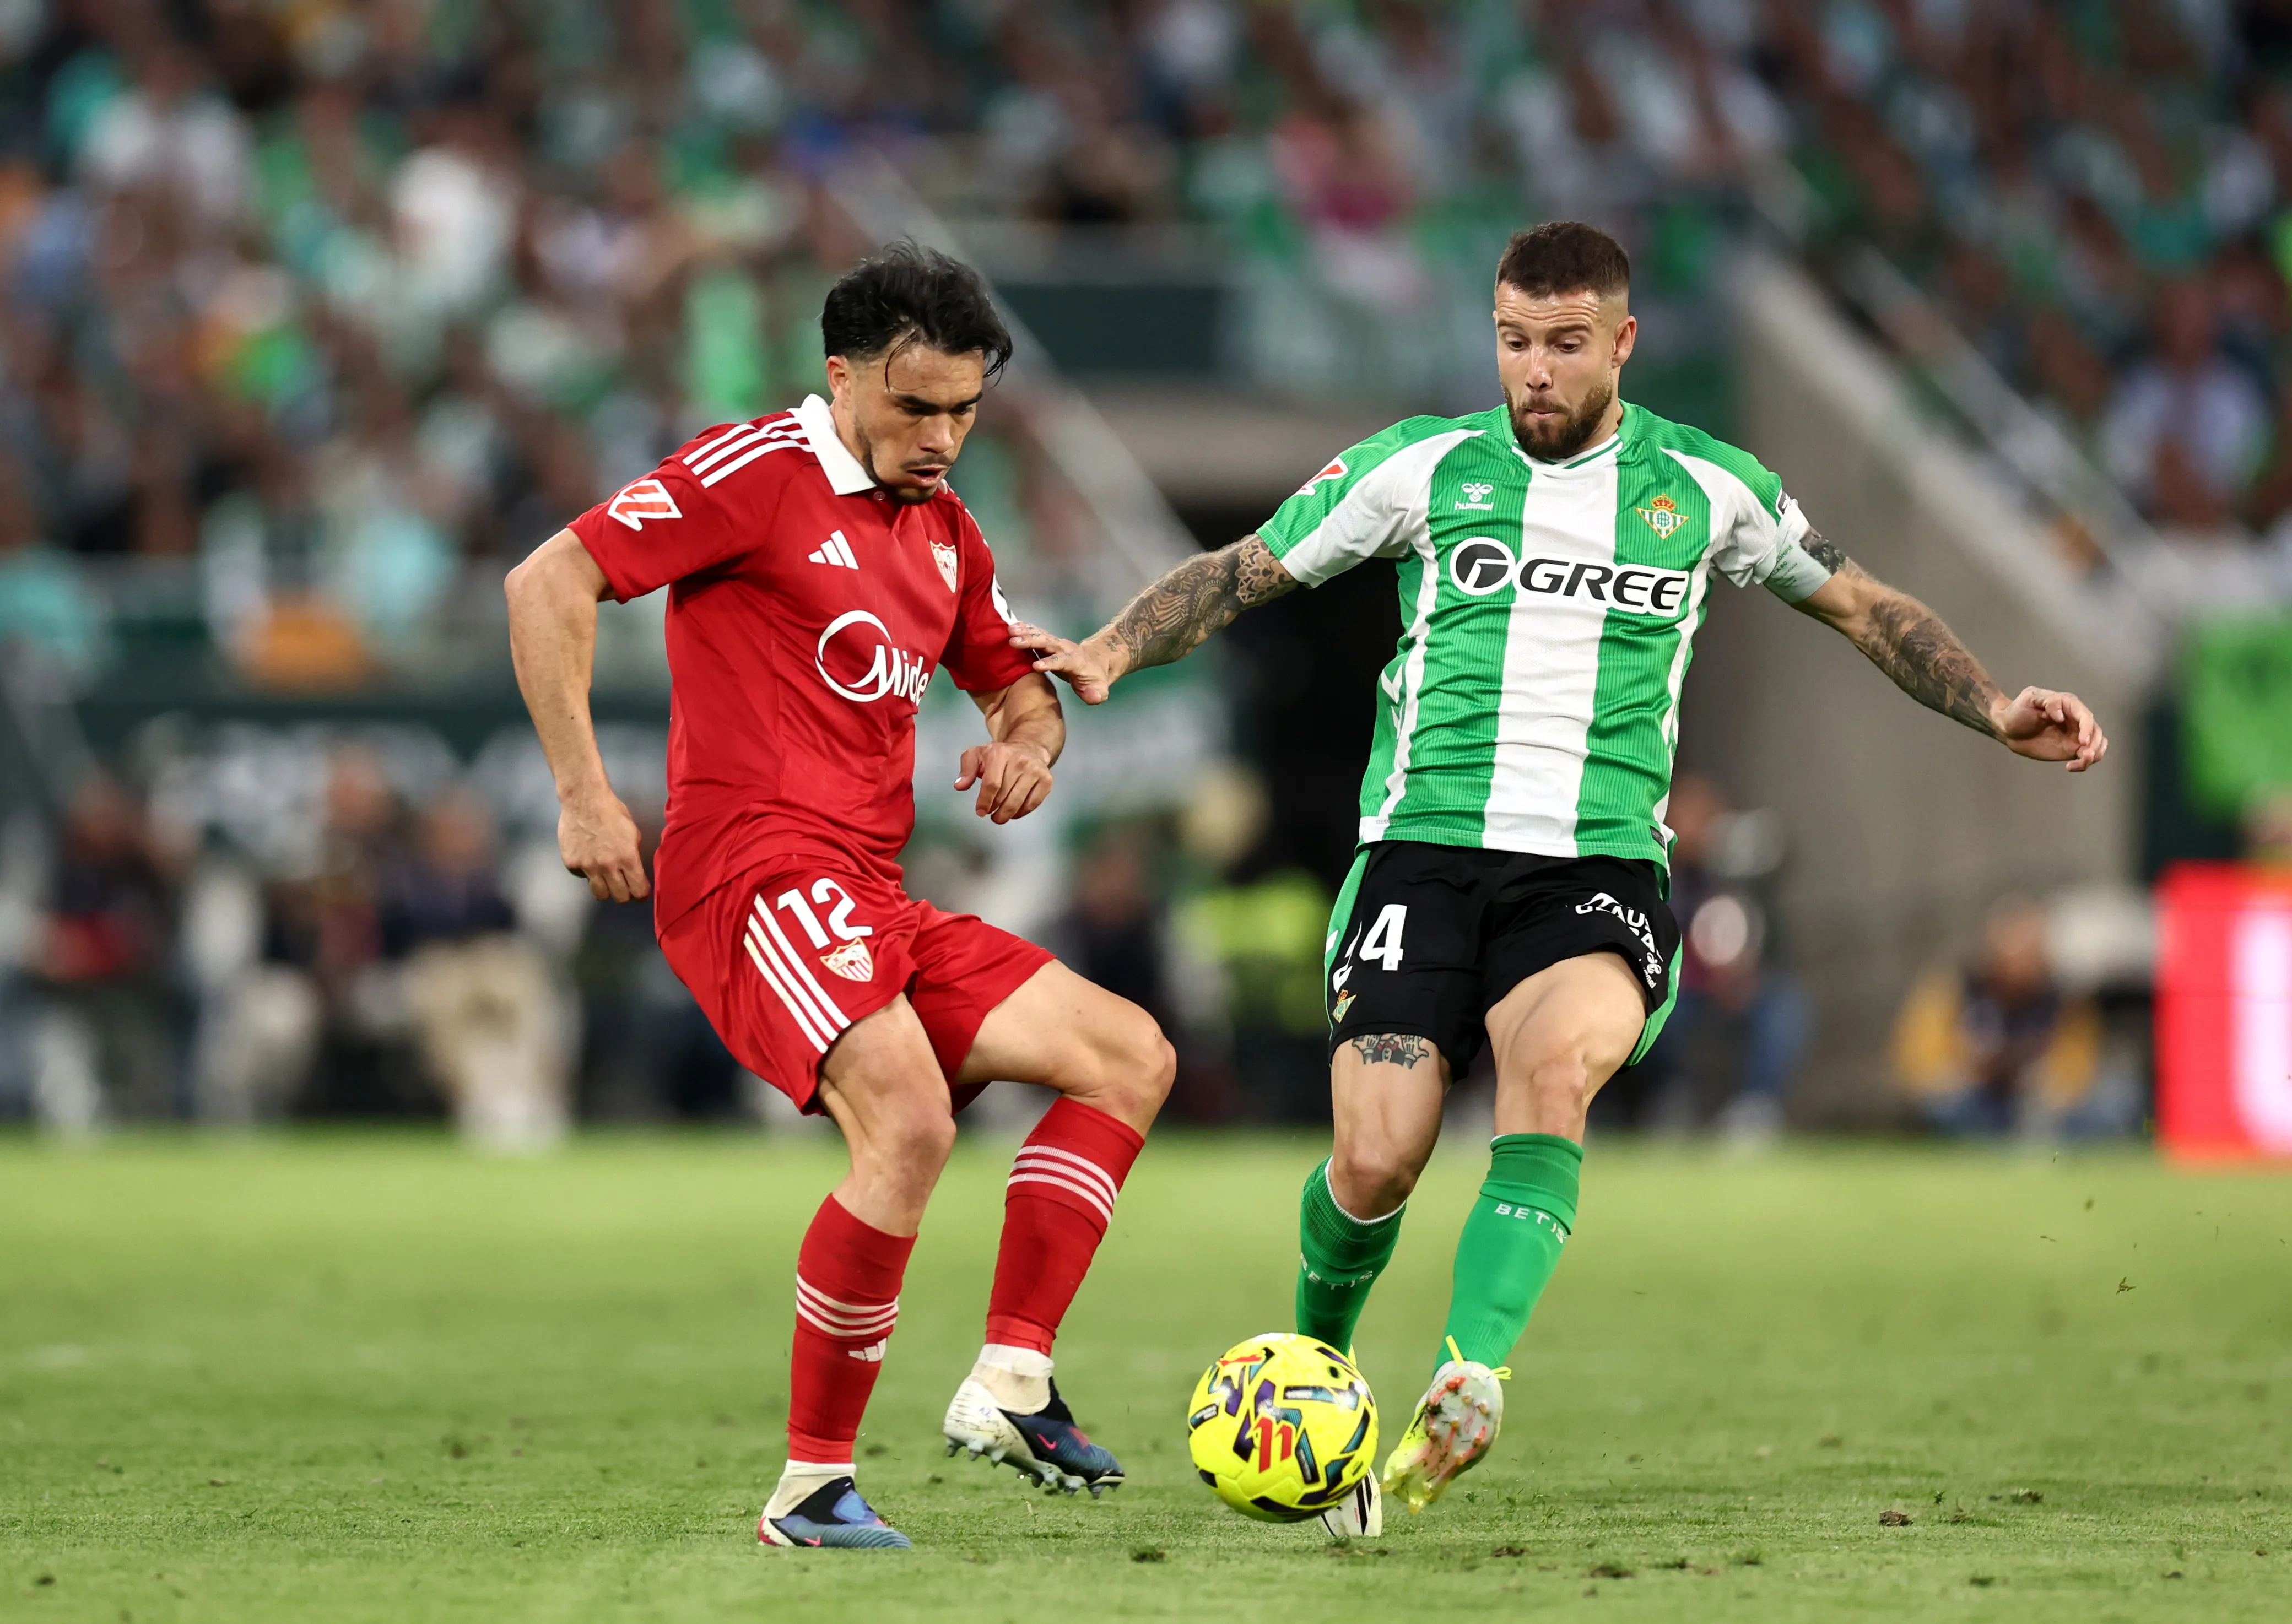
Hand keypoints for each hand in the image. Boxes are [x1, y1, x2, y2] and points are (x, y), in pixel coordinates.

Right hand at [559, 790, 649, 900]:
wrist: (584, 801)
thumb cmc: (612, 812)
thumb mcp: (632, 832)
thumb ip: (633, 853)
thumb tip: (634, 868)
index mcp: (628, 858)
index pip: (638, 889)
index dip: (641, 894)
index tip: (640, 894)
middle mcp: (608, 867)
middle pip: (620, 897)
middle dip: (625, 894)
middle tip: (623, 887)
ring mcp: (588, 867)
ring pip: (600, 894)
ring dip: (606, 889)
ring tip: (606, 880)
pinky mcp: (572, 864)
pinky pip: (582, 877)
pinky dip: (587, 873)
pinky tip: (588, 860)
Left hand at [955, 740, 1053, 822]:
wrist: (1028, 747)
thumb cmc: (1000, 755)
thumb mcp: (977, 754)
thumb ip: (966, 769)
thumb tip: (960, 785)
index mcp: (1000, 753)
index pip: (991, 784)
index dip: (984, 801)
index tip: (980, 811)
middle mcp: (1020, 761)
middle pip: (1004, 795)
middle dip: (995, 809)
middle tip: (990, 813)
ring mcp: (1035, 770)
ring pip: (1018, 802)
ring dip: (1007, 814)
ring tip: (1000, 817)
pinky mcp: (1046, 779)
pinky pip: (1033, 803)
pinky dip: (1022, 812)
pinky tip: (1014, 812)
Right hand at [1009, 622, 1120, 705]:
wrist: (1095, 661)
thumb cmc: (1094, 678)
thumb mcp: (1100, 690)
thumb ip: (1096, 694)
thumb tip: (1093, 696)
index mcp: (1076, 661)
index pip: (1063, 661)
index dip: (1050, 663)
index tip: (1036, 666)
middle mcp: (1065, 649)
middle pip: (1048, 643)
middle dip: (1032, 641)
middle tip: (1014, 641)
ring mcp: (1056, 643)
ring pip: (1041, 635)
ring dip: (1025, 632)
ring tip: (1010, 630)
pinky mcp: (1049, 642)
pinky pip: (1036, 633)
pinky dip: (1024, 629)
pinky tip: (1011, 627)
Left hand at [1990, 686, 2107, 771]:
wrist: (2007, 728)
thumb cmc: (2018, 710)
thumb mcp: (2030, 698)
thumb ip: (2049, 702)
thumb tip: (2061, 716)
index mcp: (2069, 705)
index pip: (2085, 716)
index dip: (2087, 729)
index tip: (2082, 741)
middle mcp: (2076, 720)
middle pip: (2096, 732)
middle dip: (2095, 744)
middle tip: (2084, 755)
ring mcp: (2075, 736)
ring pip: (2097, 745)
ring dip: (2094, 754)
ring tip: (2081, 761)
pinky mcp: (2071, 749)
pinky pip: (2086, 757)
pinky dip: (2085, 763)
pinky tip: (2070, 767)